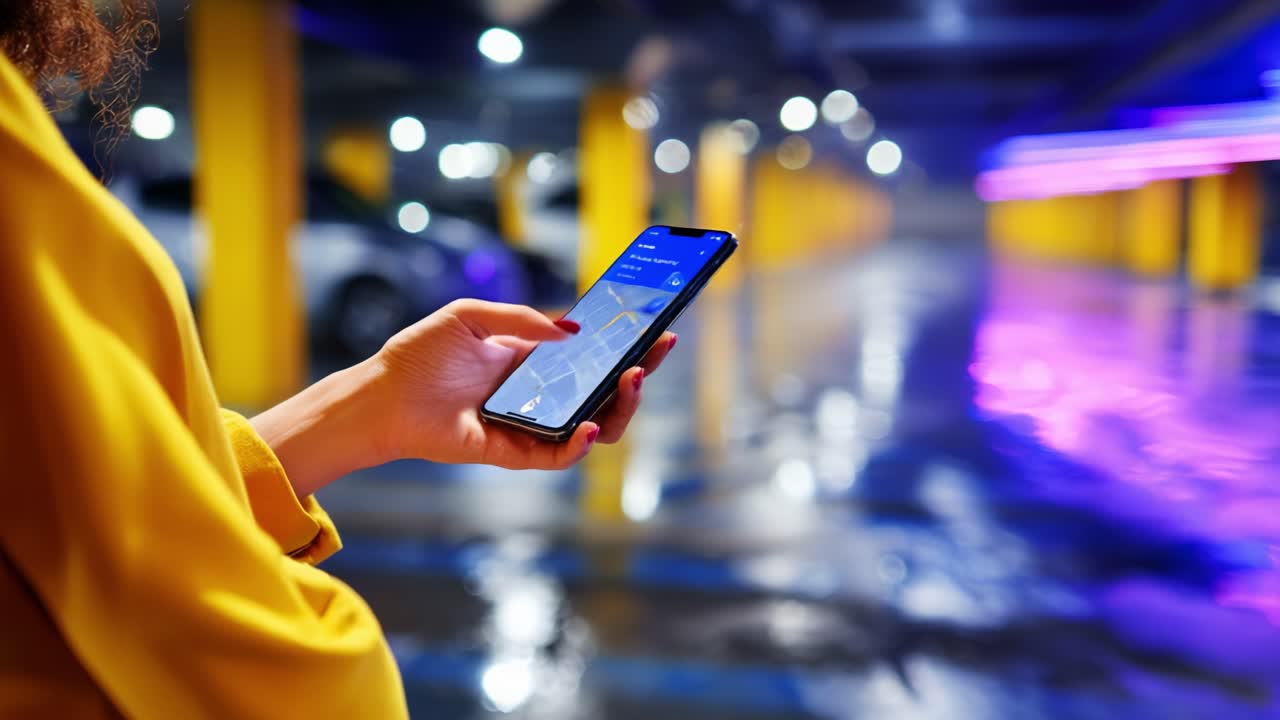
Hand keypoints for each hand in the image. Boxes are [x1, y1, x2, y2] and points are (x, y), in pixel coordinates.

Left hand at [373, 299, 676, 470]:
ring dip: (620, 408)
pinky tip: (589, 424)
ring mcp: (530, 426)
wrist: (380, 395)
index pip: (592, 358)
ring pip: (593, 427)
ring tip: (630, 381)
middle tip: (654, 354)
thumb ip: (522, 320)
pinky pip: (557, 455)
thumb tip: (572, 330)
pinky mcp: (513, 453)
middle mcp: (538, 396)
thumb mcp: (470, 316)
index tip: (655, 331)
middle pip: (604, 394)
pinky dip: (578, 444)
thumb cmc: (419, 355)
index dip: (626, 347)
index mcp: (533, 362)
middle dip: (638, 376)